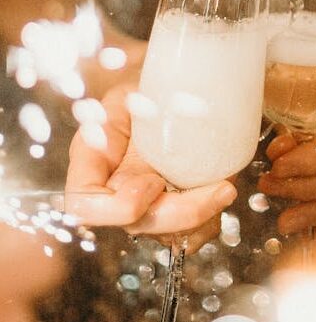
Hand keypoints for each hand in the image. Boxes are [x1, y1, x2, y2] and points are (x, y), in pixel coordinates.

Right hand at [66, 81, 236, 241]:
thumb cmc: (150, 87)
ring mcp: (142, 204)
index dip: (122, 206)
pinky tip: (221, 193)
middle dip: (182, 214)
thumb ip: (138, 104)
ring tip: (225, 187)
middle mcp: (113, 189)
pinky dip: (210, 221)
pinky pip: (188, 234)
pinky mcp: (170, 209)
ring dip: (202, 218)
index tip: (155, 181)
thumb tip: (157, 107)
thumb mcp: (138, 88)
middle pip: (136, 225)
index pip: (84, 206)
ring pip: (166, 235)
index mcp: (93, 158)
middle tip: (220, 188)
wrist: (170, 93)